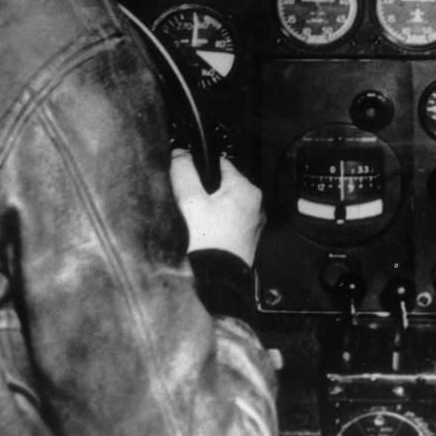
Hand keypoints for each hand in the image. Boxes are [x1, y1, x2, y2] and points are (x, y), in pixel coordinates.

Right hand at [169, 150, 264, 265]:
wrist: (218, 283)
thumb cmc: (206, 240)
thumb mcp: (190, 201)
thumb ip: (184, 172)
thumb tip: (180, 152)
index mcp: (246, 189)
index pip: (221, 163)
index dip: (200, 167)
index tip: (186, 177)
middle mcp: (255, 204)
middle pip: (223, 185)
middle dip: (205, 190)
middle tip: (188, 204)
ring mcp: (253, 223)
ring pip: (226, 204)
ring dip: (210, 208)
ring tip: (195, 221)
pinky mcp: (247, 239)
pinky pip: (229, 222)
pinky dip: (217, 223)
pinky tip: (204, 234)